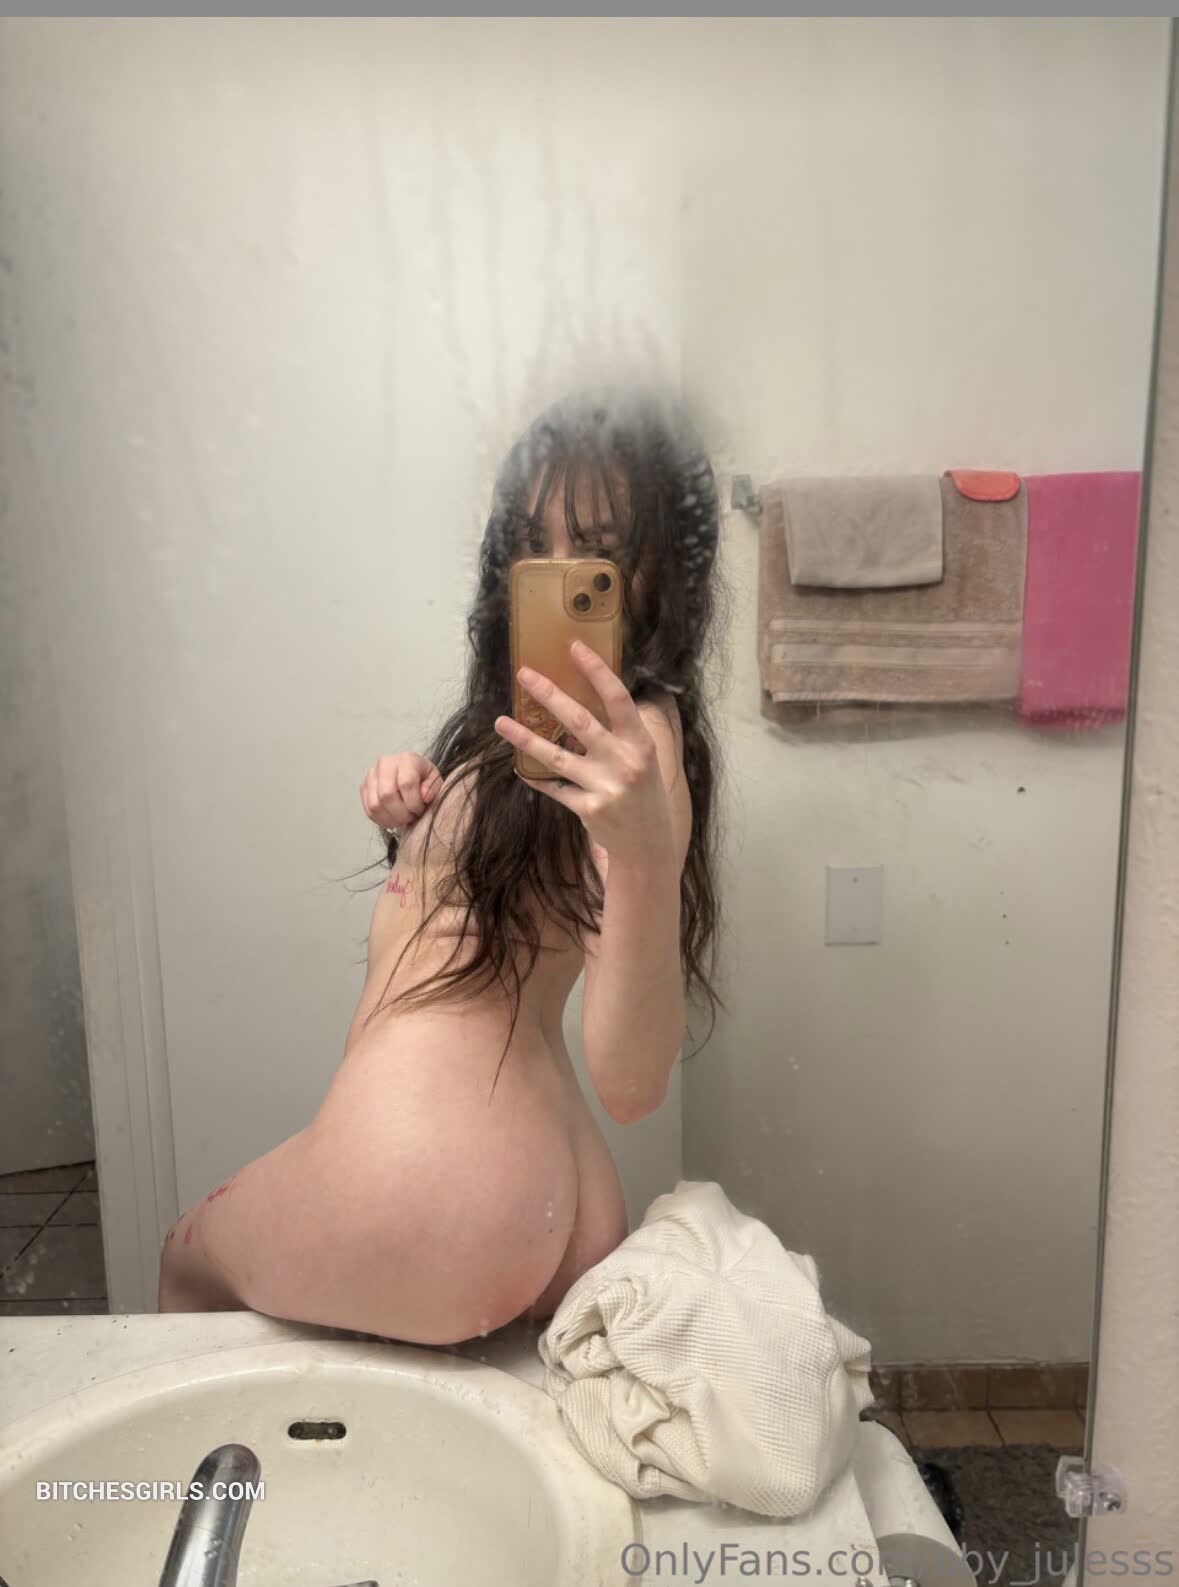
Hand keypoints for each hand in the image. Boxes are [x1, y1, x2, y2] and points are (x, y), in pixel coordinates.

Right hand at [360, 752, 441, 832]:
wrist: (411, 776)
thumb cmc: (425, 780)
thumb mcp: (436, 781)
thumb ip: (433, 788)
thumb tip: (424, 796)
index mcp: (407, 759)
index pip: (406, 783)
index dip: (414, 803)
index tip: (420, 809)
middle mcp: (385, 763)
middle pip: (387, 795)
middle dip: (401, 813)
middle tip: (410, 817)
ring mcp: (371, 775)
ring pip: (375, 805)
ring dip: (391, 819)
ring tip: (402, 819)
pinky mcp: (363, 787)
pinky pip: (368, 810)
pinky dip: (381, 820)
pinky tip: (393, 819)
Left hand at [493, 640, 672, 864]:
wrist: (648, 843)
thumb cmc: (642, 791)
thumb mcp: (642, 757)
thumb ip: (619, 731)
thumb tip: (584, 694)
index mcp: (640, 742)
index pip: (618, 699)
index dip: (596, 671)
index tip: (574, 647)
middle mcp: (624, 762)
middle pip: (579, 722)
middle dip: (549, 695)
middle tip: (524, 675)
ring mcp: (605, 788)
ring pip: (556, 756)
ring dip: (525, 738)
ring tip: (500, 722)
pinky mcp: (588, 810)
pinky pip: (554, 787)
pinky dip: (535, 776)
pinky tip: (517, 766)